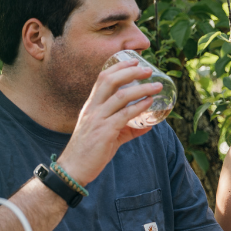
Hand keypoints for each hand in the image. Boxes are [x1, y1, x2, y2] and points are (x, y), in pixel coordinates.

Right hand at [58, 60, 161, 184]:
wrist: (74, 169)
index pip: (103, 78)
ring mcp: (98, 119)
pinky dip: (138, 107)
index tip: (134, 61)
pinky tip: (149, 103)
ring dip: (141, 89)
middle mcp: (93, 108)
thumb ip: (127, 128)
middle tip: (148, 70)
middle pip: (110, 81)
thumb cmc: (90, 151)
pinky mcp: (105, 132)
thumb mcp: (109, 135)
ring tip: (157, 87)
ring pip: (120, 96)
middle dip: (131, 72)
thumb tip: (148, 126)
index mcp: (91, 106)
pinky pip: (124, 115)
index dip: (119, 67)